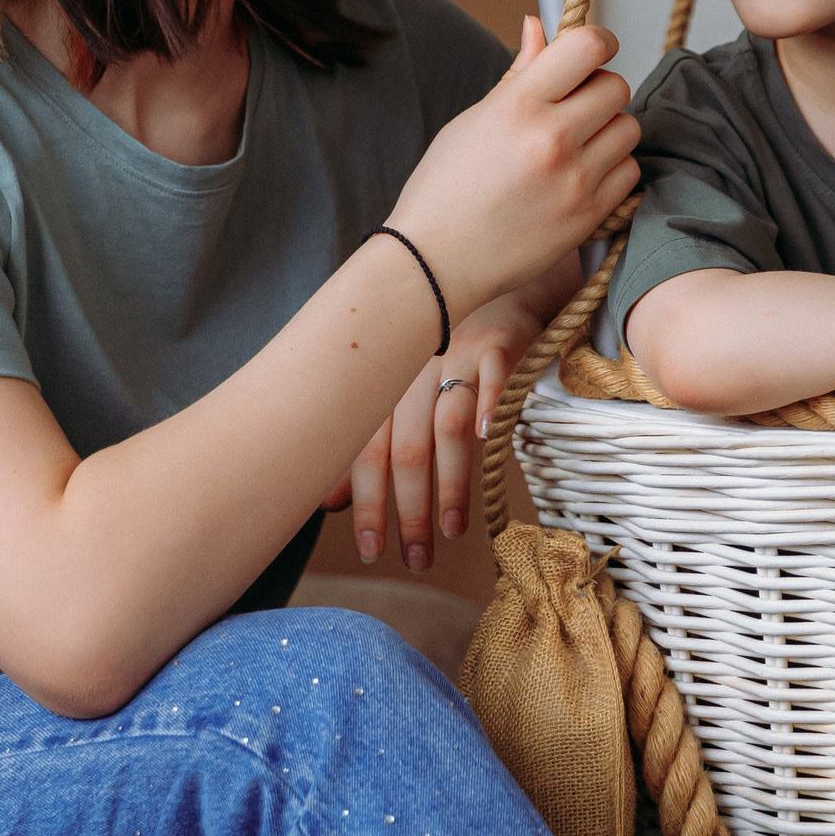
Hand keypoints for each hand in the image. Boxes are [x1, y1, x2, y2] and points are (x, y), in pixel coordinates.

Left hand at [327, 290, 543, 570]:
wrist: (502, 276)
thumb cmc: (452, 345)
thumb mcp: (406, 389)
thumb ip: (369, 442)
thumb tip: (330, 501)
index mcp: (386, 382)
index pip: (366, 448)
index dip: (365, 501)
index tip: (370, 549)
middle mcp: (414, 368)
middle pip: (404, 447)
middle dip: (407, 510)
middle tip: (415, 558)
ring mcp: (459, 352)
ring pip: (446, 424)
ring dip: (451, 483)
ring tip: (454, 530)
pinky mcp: (504, 340)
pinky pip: (495, 373)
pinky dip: (490, 405)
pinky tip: (488, 440)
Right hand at [384, 18, 637, 314]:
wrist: (436, 264)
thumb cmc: (444, 190)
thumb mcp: (474, 119)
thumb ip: (519, 72)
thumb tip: (540, 25)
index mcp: (517, 106)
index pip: (587, 47)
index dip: (598, 41)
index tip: (593, 49)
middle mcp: (552, 139)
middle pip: (616, 86)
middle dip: (599, 89)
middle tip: (574, 105)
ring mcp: (575, 180)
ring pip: (628, 128)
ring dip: (609, 130)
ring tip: (575, 145)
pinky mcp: (590, 215)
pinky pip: (629, 172)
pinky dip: (612, 169)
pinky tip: (580, 176)